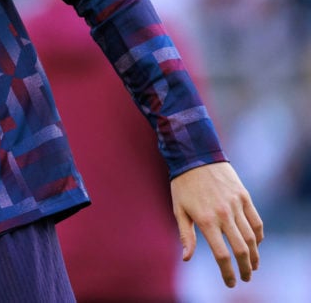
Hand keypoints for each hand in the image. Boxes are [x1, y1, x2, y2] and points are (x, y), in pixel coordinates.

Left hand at [171, 161, 263, 287]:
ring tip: (252, 266)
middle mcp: (224, 214)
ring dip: (254, 255)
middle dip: (245, 268)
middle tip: (246, 278)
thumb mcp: (178, 209)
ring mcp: (236, 205)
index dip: (228, 272)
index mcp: (206, 220)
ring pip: (252, 237)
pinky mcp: (244, 196)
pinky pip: (256, 221)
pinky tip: (256, 244)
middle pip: (241, 249)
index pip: (221, 255)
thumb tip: (186, 258)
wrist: (195, 155)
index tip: (231, 282)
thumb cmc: (182, 184)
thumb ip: (185, 235)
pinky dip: (259, 236)